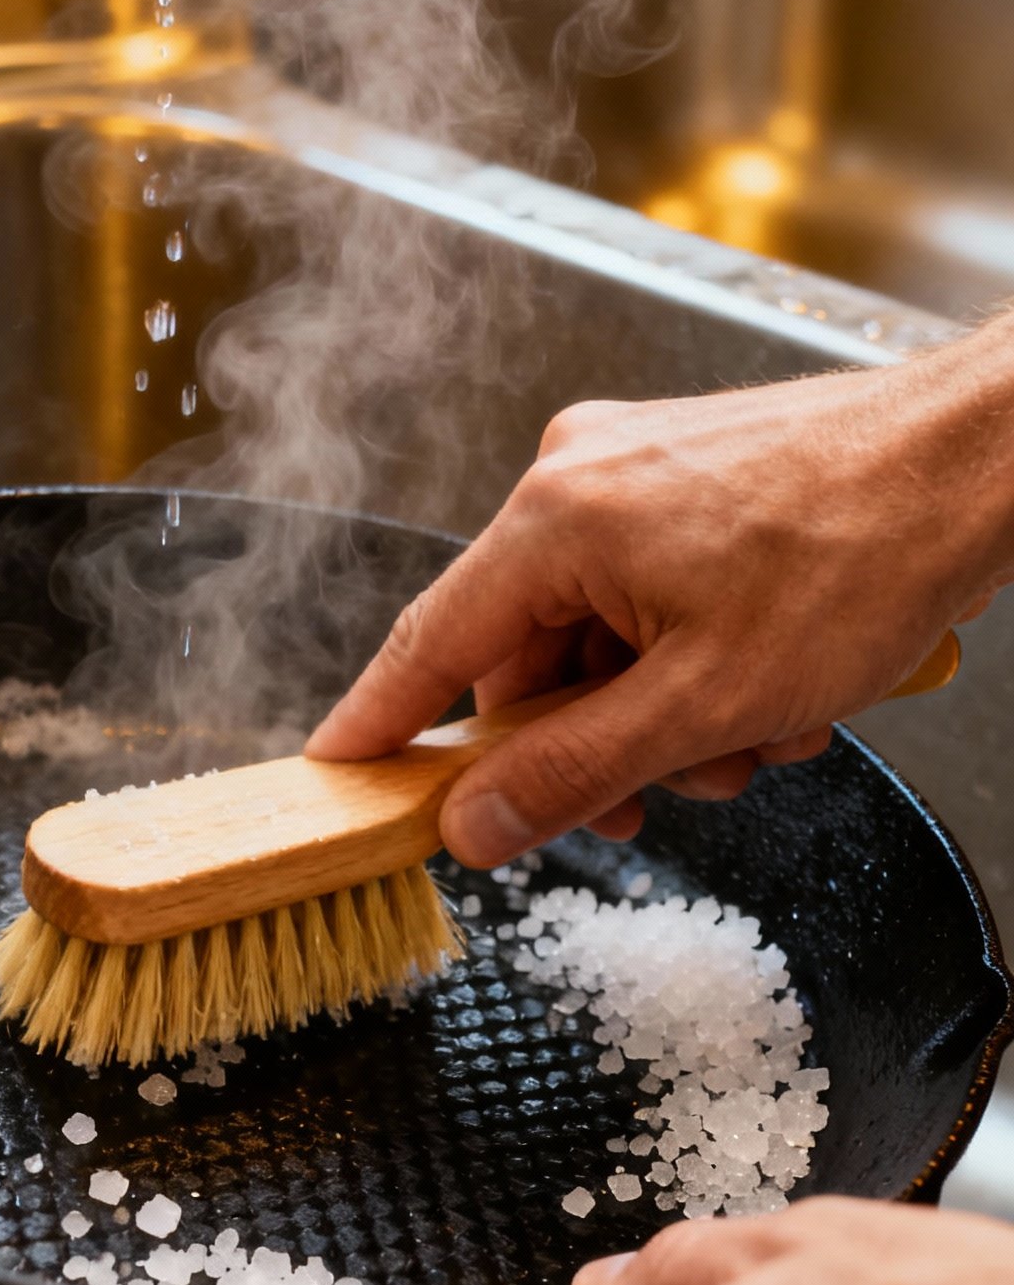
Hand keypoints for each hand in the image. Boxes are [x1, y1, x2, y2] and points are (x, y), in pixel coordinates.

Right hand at [309, 322, 1013, 865]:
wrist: (982, 460)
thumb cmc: (868, 548)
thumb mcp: (705, 704)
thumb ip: (573, 773)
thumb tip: (473, 824)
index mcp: (556, 519)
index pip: (427, 645)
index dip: (378, 730)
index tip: (335, 783)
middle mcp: (580, 480)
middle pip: (528, 663)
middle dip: (594, 747)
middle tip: (656, 800)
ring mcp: (638, 475)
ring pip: (602, 645)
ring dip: (667, 717)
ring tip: (758, 733)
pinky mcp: (690, 483)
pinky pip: (653, 605)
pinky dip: (700, 666)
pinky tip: (774, 688)